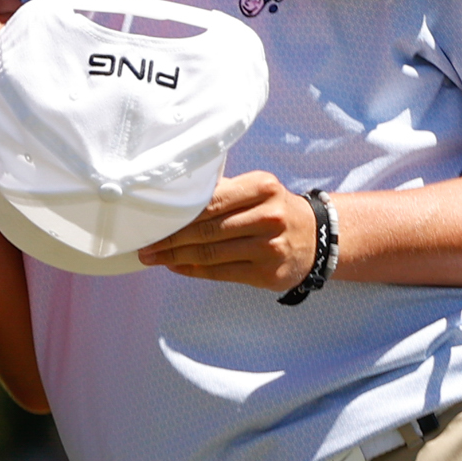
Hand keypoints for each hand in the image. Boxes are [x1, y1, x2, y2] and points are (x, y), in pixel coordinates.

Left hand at [136, 171, 318, 291]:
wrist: (316, 237)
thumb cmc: (274, 208)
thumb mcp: (257, 188)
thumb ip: (222, 189)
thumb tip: (173, 194)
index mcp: (263, 187)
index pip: (211, 201)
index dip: (179, 214)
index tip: (153, 220)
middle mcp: (269, 216)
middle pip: (207, 230)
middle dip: (171, 239)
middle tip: (145, 245)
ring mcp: (270, 247)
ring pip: (211, 254)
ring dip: (176, 257)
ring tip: (154, 257)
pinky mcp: (268, 273)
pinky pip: (222, 273)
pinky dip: (194, 271)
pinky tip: (176, 267)